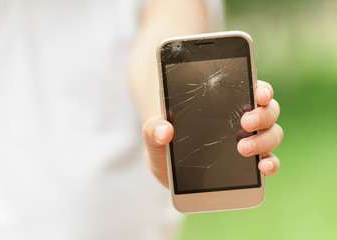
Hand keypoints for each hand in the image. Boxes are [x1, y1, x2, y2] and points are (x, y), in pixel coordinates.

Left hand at [143, 80, 282, 186]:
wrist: (166, 166)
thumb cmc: (162, 143)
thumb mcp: (153, 134)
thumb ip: (153, 129)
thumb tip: (165, 130)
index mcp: (223, 103)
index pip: (251, 88)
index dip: (261, 89)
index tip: (259, 94)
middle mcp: (241, 119)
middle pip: (267, 110)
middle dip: (262, 114)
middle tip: (245, 122)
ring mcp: (247, 140)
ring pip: (272, 133)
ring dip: (264, 139)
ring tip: (243, 148)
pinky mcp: (248, 164)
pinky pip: (268, 160)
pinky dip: (271, 163)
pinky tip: (264, 166)